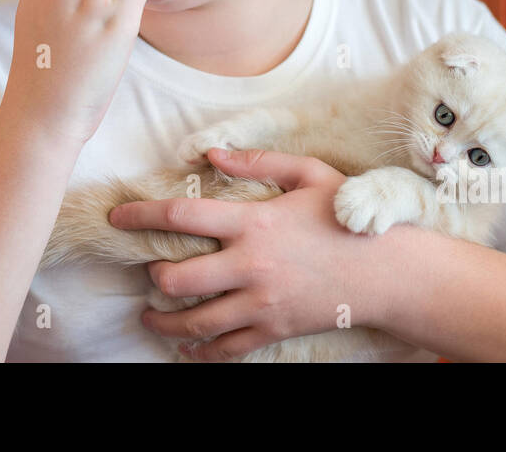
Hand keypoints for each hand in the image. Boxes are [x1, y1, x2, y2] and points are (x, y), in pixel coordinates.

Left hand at [107, 148, 387, 360]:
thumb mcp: (309, 174)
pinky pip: (224, 349)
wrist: (386, 271)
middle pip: (176, 279)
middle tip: (149, 270)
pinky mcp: (272, 329)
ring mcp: (260, 303)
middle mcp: (250, 265)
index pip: (181, 216)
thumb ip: (258, 162)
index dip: (141, 215)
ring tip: (150, 315)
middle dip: (152, 276)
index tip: (118, 217)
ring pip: (193, 321)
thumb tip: (211, 154)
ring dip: (163, 320)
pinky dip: (199, 351)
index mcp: (253, 222)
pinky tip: (186, 345)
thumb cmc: (347, 216)